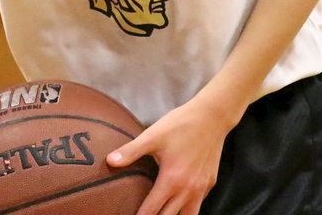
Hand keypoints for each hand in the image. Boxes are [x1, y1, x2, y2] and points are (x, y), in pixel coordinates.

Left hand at [106, 93, 236, 214]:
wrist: (212, 116)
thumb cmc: (181, 124)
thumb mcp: (153, 136)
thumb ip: (131, 151)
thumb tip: (110, 161)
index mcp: (171, 180)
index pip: (151, 210)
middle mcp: (188, 190)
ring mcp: (201, 188)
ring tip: (163, 213)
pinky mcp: (210, 183)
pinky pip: (199, 204)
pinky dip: (188, 208)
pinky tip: (180, 202)